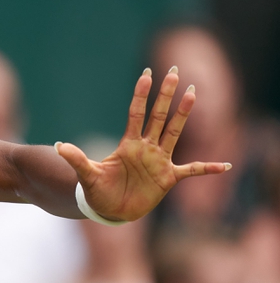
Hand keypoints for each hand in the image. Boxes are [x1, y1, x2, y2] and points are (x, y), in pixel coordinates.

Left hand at [54, 67, 229, 221]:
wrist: (109, 212)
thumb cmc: (98, 192)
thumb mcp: (87, 175)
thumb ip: (76, 159)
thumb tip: (58, 146)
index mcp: (128, 145)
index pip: (135, 114)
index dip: (140, 96)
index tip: (145, 75)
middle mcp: (146, 148)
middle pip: (159, 116)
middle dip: (166, 94)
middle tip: (174, 70)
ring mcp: (159, 161)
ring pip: (174, 132)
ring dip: (184, 114)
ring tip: (193, 93)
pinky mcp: (168, 178)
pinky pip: (192, 170)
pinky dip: (207, 168)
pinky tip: (224, 165)